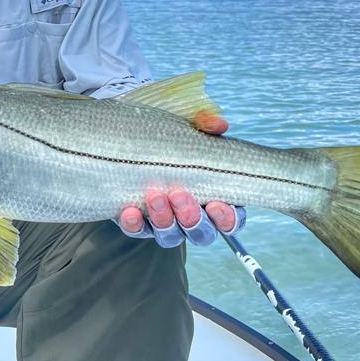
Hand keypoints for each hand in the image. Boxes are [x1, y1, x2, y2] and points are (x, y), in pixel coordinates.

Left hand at [118, 110, 244, 246]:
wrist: (131, 136)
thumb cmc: (171, 134)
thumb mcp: (188, 125)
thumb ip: (205, 124)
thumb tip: (218, 124)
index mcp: (214, 198)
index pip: (230, 220)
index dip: (226, 218)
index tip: (216, 204)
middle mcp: (192, 216)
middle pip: (201, 234)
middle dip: (191, 218)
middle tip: (177, 193)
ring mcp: (165, 222)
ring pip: (171, 236)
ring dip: (164, 219)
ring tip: (154, 195)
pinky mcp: (139, 222)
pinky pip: (138, 231)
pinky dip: (134, 224)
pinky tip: (129, 211)